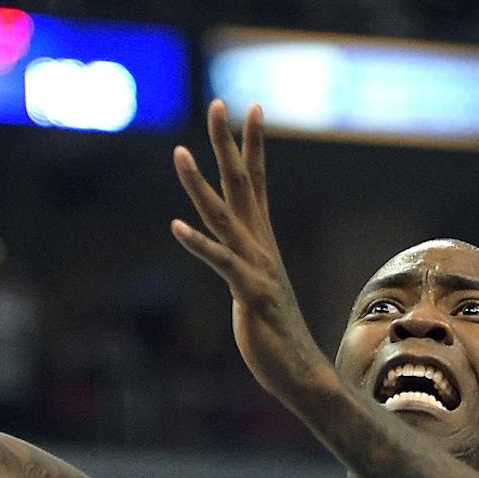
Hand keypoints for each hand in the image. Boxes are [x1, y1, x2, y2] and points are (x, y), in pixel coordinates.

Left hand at [171, 101, 336, 406]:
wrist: (302, 373)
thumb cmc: (278, 335)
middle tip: (218, 103)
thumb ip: (247, 269)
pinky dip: (199, 244)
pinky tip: (176, 227)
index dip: (252, 145)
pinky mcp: (249, 293)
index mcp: (262, 241)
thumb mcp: (258, 291)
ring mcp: (257, 267)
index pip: (257, 182)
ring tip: (178, 152)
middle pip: (242, 184)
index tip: (250, 106)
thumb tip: (240, 259)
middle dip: (228, 143)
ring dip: (199, 184)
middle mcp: (260, 246)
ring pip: (224, 216)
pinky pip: (221, 262)